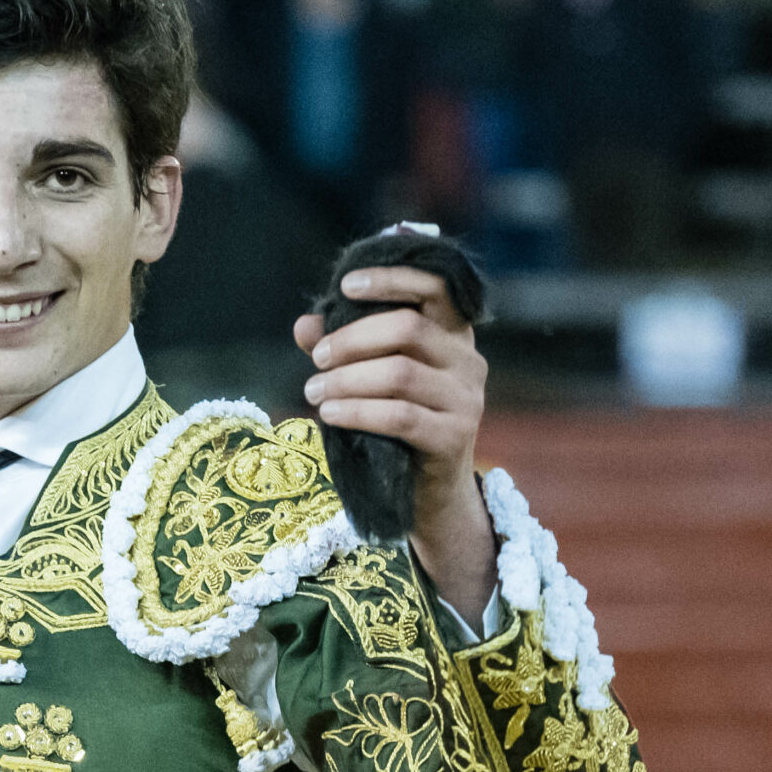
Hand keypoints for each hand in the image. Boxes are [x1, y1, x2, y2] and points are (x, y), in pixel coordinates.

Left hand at [295, 263, 497, 615]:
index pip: (436, 286)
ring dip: (346, 379)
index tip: (346, 285)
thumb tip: (304, 324)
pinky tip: (328, 413)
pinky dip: (356, 410)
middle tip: (316, 359)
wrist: (426, 493)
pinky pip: (399, 416)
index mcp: (453, 335)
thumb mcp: (369, 380)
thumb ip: (341, 349)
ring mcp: (467, 399)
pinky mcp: (454, 436)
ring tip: (314, 391)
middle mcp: (468, 360)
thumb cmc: (394, 427)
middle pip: (408, 327)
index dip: (392, 277)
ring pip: (400, 373)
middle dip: (351, 339)